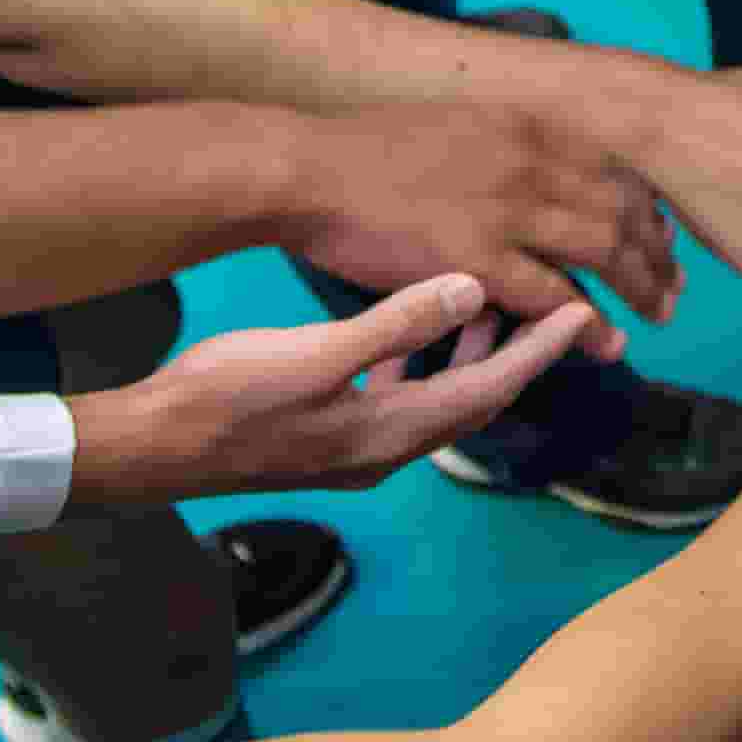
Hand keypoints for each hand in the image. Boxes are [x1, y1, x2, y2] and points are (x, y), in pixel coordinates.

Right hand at [62, 277, 598, 507]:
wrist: (155, 447)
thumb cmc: (229, 397)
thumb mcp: (317, 353)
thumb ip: (396, 323)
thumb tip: (471, 290)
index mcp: (392, 431)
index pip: (492, 388)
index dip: (542, 349)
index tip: (585, 314)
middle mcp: (384, 450)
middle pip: (474, 401)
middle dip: (517, 356)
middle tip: (551, 308)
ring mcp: (354, 451)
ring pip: (436, 403)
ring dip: (465, 363)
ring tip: (483, 311)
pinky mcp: (327, 442)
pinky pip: (396, 403)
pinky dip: (416, 370)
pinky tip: (402, 340)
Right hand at [275, 108, 676, 354]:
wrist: (304, 169)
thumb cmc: (367, 152)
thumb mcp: (456, 124)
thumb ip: (505, 144)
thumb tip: (537, 159)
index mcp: (524, 125)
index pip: (614, 165)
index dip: (647, 205)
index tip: (664, 235)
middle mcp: (528, 159)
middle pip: (622, 207)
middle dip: (657, 251)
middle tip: (675, 285)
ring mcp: (506, 208)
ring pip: (601, 250)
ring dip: (639, 286)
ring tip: (660, 314)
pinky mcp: (476, 258)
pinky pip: (552, 297)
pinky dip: (588, 323)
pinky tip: (608, 345)